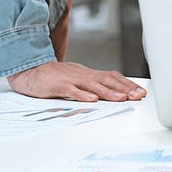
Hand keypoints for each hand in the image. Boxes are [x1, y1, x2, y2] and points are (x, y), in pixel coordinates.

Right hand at [6, 60, 145, 102]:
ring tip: (121, 98)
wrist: (30, 71)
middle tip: (138, 96)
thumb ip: (92, 85)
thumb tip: (112, 93)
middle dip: (124, 88)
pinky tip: (92, 100)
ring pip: (92, 85)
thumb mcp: (77, 79)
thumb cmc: (55, 77)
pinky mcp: (58, 85)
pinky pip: (71, 90)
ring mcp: (71, 79)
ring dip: (108, 92)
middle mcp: (83, 75)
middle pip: (107, 80)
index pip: (112, 77)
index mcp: (88, 74)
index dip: (127, 84)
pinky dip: (82, 95)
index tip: (140, 92)